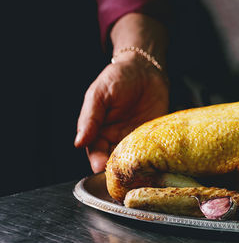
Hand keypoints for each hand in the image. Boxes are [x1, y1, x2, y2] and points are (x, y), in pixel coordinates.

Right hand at [75, 57, 168, 172]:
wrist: (146, 68)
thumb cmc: (118, 77)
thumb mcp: (99, 94)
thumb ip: (90, 118)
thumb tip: (79, 142)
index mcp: (99, 131)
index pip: (96, 153)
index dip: (98, 162)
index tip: (102, 168)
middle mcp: (117, 138)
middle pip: (115, 161)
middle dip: (118, 169)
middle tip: (123, 173)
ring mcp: (136, 138)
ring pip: (134, 159)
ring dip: (136, 166)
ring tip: (139, 169)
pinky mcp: (154, 136)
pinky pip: (153, 150)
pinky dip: (153, 156)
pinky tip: (154, 160)